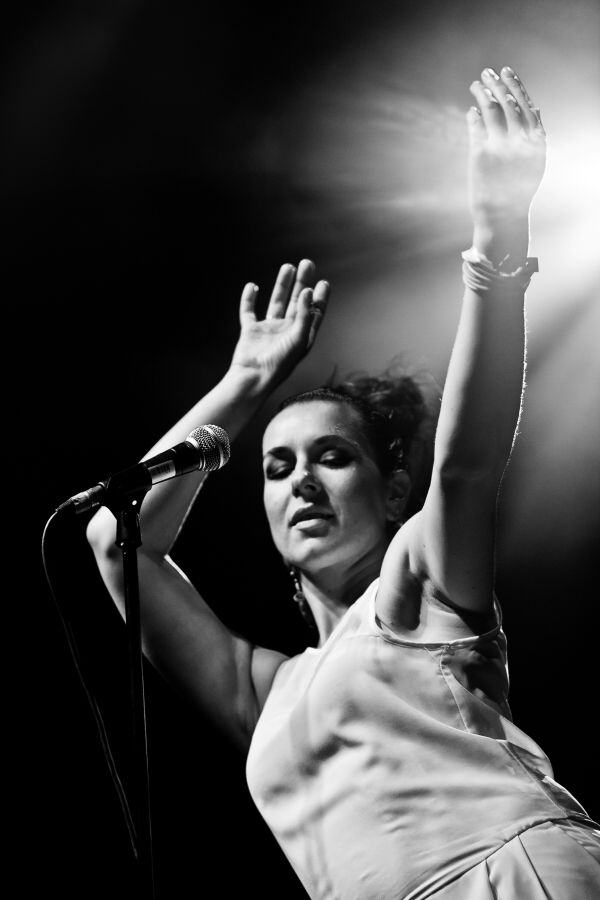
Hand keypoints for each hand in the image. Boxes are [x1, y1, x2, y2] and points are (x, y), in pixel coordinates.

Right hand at [229, 259, 329, 389]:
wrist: (252, 378)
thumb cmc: (279, 364)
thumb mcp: (298, 339)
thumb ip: (304, 314)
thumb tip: (308, 290)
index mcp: (302, 337)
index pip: (314, 313)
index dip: (320, 298)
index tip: (324, 282)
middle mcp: (287, 332)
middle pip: (297, 302)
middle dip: (302, 283)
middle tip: (308, 263)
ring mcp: (268, 330)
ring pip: (276, 302)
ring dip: (282, 285)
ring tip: (288, 266)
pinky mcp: (251, 331)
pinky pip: (249, 311)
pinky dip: (249, 298)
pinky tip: (252, 286)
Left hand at [467, 66, 545, 259]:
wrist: (503, 214)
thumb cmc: (518, 188)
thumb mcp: (535, 160)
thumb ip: (535, 134)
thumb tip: (535, 108)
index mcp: (536, 140)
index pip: (526, 104)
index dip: (515, 85)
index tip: (506, 72)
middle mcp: (519, 140)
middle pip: (507, 102)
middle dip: (496, 83)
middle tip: (487, 73)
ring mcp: (500, 145)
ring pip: (491, 109)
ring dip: (482, 93)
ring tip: (476, 85)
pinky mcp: (480, 152)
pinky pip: (476, 125)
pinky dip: (474, 114)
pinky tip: (472, 109)